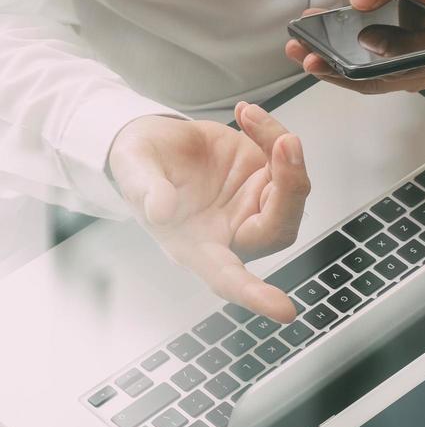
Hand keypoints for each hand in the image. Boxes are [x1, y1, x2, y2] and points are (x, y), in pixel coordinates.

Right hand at [107, 105, 307, 321]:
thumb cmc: (139, 166)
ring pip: (290, 191)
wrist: (151, 140)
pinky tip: (247, 114)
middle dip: (289, 187)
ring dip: (284, 154)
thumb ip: (146, 190)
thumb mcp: (132, 172)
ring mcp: (254, 204)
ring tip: (252, 118)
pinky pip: (285, 160)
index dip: (255, 295)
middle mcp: (233, 232)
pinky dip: (274, 133)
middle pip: (278, 227)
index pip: (229, 278)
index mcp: (197, 246)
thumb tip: (161, 209)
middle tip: (283, 144)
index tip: (285, 312)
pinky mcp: (265, 177)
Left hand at [285, 0, 424, 93]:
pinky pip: (372, 73)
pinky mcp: (404, 68)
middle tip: (309, 54)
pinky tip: (318, 45)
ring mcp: (423, 69)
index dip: (383, 60)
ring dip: (338, 68)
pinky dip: (344, 62)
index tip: (349, 53)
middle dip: (345, 69)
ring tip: (304, 49)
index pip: (418, 61)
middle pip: (391, 77)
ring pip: (377, 80)